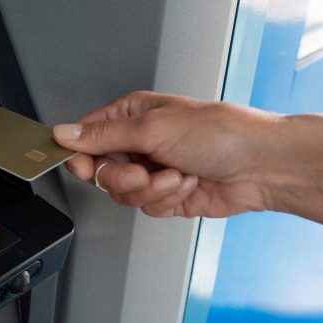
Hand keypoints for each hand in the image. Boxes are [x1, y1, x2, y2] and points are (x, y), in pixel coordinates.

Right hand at [53, 92, 272, 217]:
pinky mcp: (167, 195)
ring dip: (152, 190)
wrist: (259, 165)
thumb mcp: (152, 128)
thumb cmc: (220, 132)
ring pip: (123, 194)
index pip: (86, 137)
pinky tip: (188, 184)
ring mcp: (153, 170)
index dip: (81, 156)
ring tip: (177, 175)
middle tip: (144, 171)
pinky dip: (167, 199)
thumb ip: (102, 136)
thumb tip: (64, 134)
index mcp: (131, 115)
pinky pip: (146, 207)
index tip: (86, 167)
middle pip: (102, 172)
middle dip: (124, 177)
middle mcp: (139, 142)